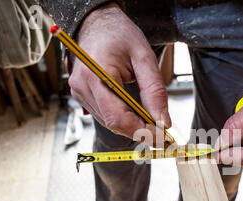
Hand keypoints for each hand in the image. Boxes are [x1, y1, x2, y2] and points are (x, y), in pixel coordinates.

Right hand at [68, 3, 170, 141]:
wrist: (98, 22)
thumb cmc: (119, 34)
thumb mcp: (145, 58)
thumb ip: (155, 91)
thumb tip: (162, 122)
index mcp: (97, 74)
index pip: (118, 117)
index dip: (141, 131)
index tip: (161, 136)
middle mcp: (83, 86)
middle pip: (113, 123)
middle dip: (139, 131)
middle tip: (162, 134)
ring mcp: (79, 91)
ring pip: (108, 122)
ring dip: (131, 126)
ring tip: (151, 123)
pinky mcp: (81, 94)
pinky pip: (103, 115)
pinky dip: (122, 119)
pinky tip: (135, 114)